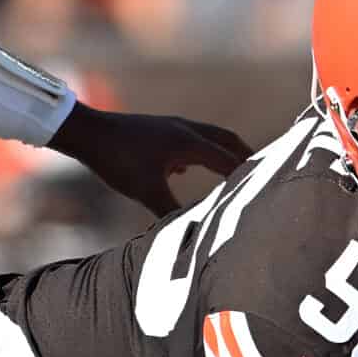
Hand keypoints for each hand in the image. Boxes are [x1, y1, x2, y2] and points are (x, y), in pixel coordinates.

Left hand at [51, 104, 248, 215]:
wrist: (86, 132)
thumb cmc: (117, 159)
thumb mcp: (146, 190)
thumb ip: (172, 211)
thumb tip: (191, 230)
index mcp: (189, 142)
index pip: (229, 160)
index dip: (249, 174)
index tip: (271, 186)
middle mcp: (185, 129)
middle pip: (226, 140)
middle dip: (244, 155)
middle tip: (264, 171)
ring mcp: (170, 126)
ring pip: (206, 137)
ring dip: (220, 151)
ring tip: (230, 169)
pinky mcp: (155, 130)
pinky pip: (186, 138)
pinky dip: (196, 151)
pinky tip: (182, 168)